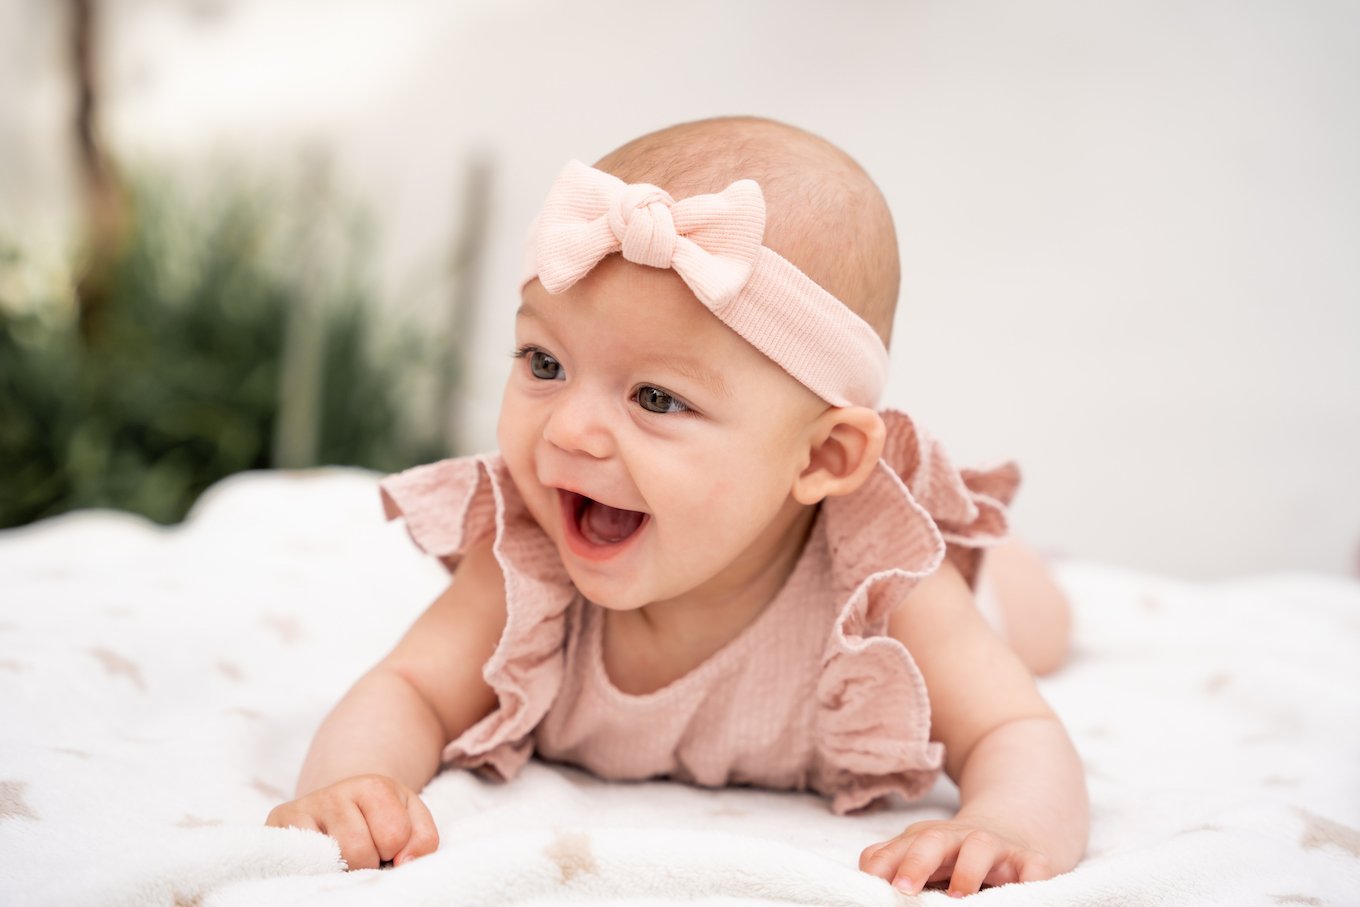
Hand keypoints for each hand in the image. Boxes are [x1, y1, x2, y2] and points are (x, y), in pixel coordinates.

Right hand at [265, 774, 438, 869]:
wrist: (339, 804)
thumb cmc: (379, 818)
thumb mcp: (412, 820)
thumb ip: (423, 840)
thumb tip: (404, 863)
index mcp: (373, 786)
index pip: (394, 836)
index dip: (396, 849)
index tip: (388, 844)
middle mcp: (333, 792)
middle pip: (359, 851)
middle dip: (368, 862)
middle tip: (365, 853)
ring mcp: (301, 809)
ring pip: (330, 860)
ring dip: (343, 868)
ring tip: (344, 857)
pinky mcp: (276, 825)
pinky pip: (299, 862)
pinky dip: (315, 869)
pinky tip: (321, 861)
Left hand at [858, 817, 1052, 896]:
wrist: (1013, 828)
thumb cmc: (955, 853)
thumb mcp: (921, 854)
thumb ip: (891, 863)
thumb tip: (865, 878)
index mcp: (927, 839)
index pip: (899, 847)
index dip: (884, 864)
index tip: (873, 884)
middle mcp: (959, 838)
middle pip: (933, 841)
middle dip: (916, 862)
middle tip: (902, 889)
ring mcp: (997, 847)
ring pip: (980, 846)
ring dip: (968, 870)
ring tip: (958, 896)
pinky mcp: (1031, 860)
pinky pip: (1034, 867)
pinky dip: (1031, 880)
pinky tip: (1021, 894)